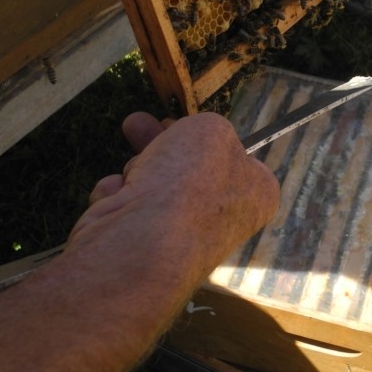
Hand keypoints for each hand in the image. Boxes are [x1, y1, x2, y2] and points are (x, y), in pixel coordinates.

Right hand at [69, 111, 279, 276]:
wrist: (139, 246)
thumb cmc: (188, 183)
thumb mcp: (210, 130)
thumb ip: (207, 127)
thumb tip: (194, 140)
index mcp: (256, 194)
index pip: (239, 159)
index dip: (210, 137)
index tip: (186, 122)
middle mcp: (224, 220)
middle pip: (190, 168)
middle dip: (159, 143)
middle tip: (137, 123)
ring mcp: (179, 237)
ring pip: (153, 185)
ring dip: (135, 168)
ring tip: (129, 166)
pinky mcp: (139, 249)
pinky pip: (126, 207)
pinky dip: (116, 197)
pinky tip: (115, 198)